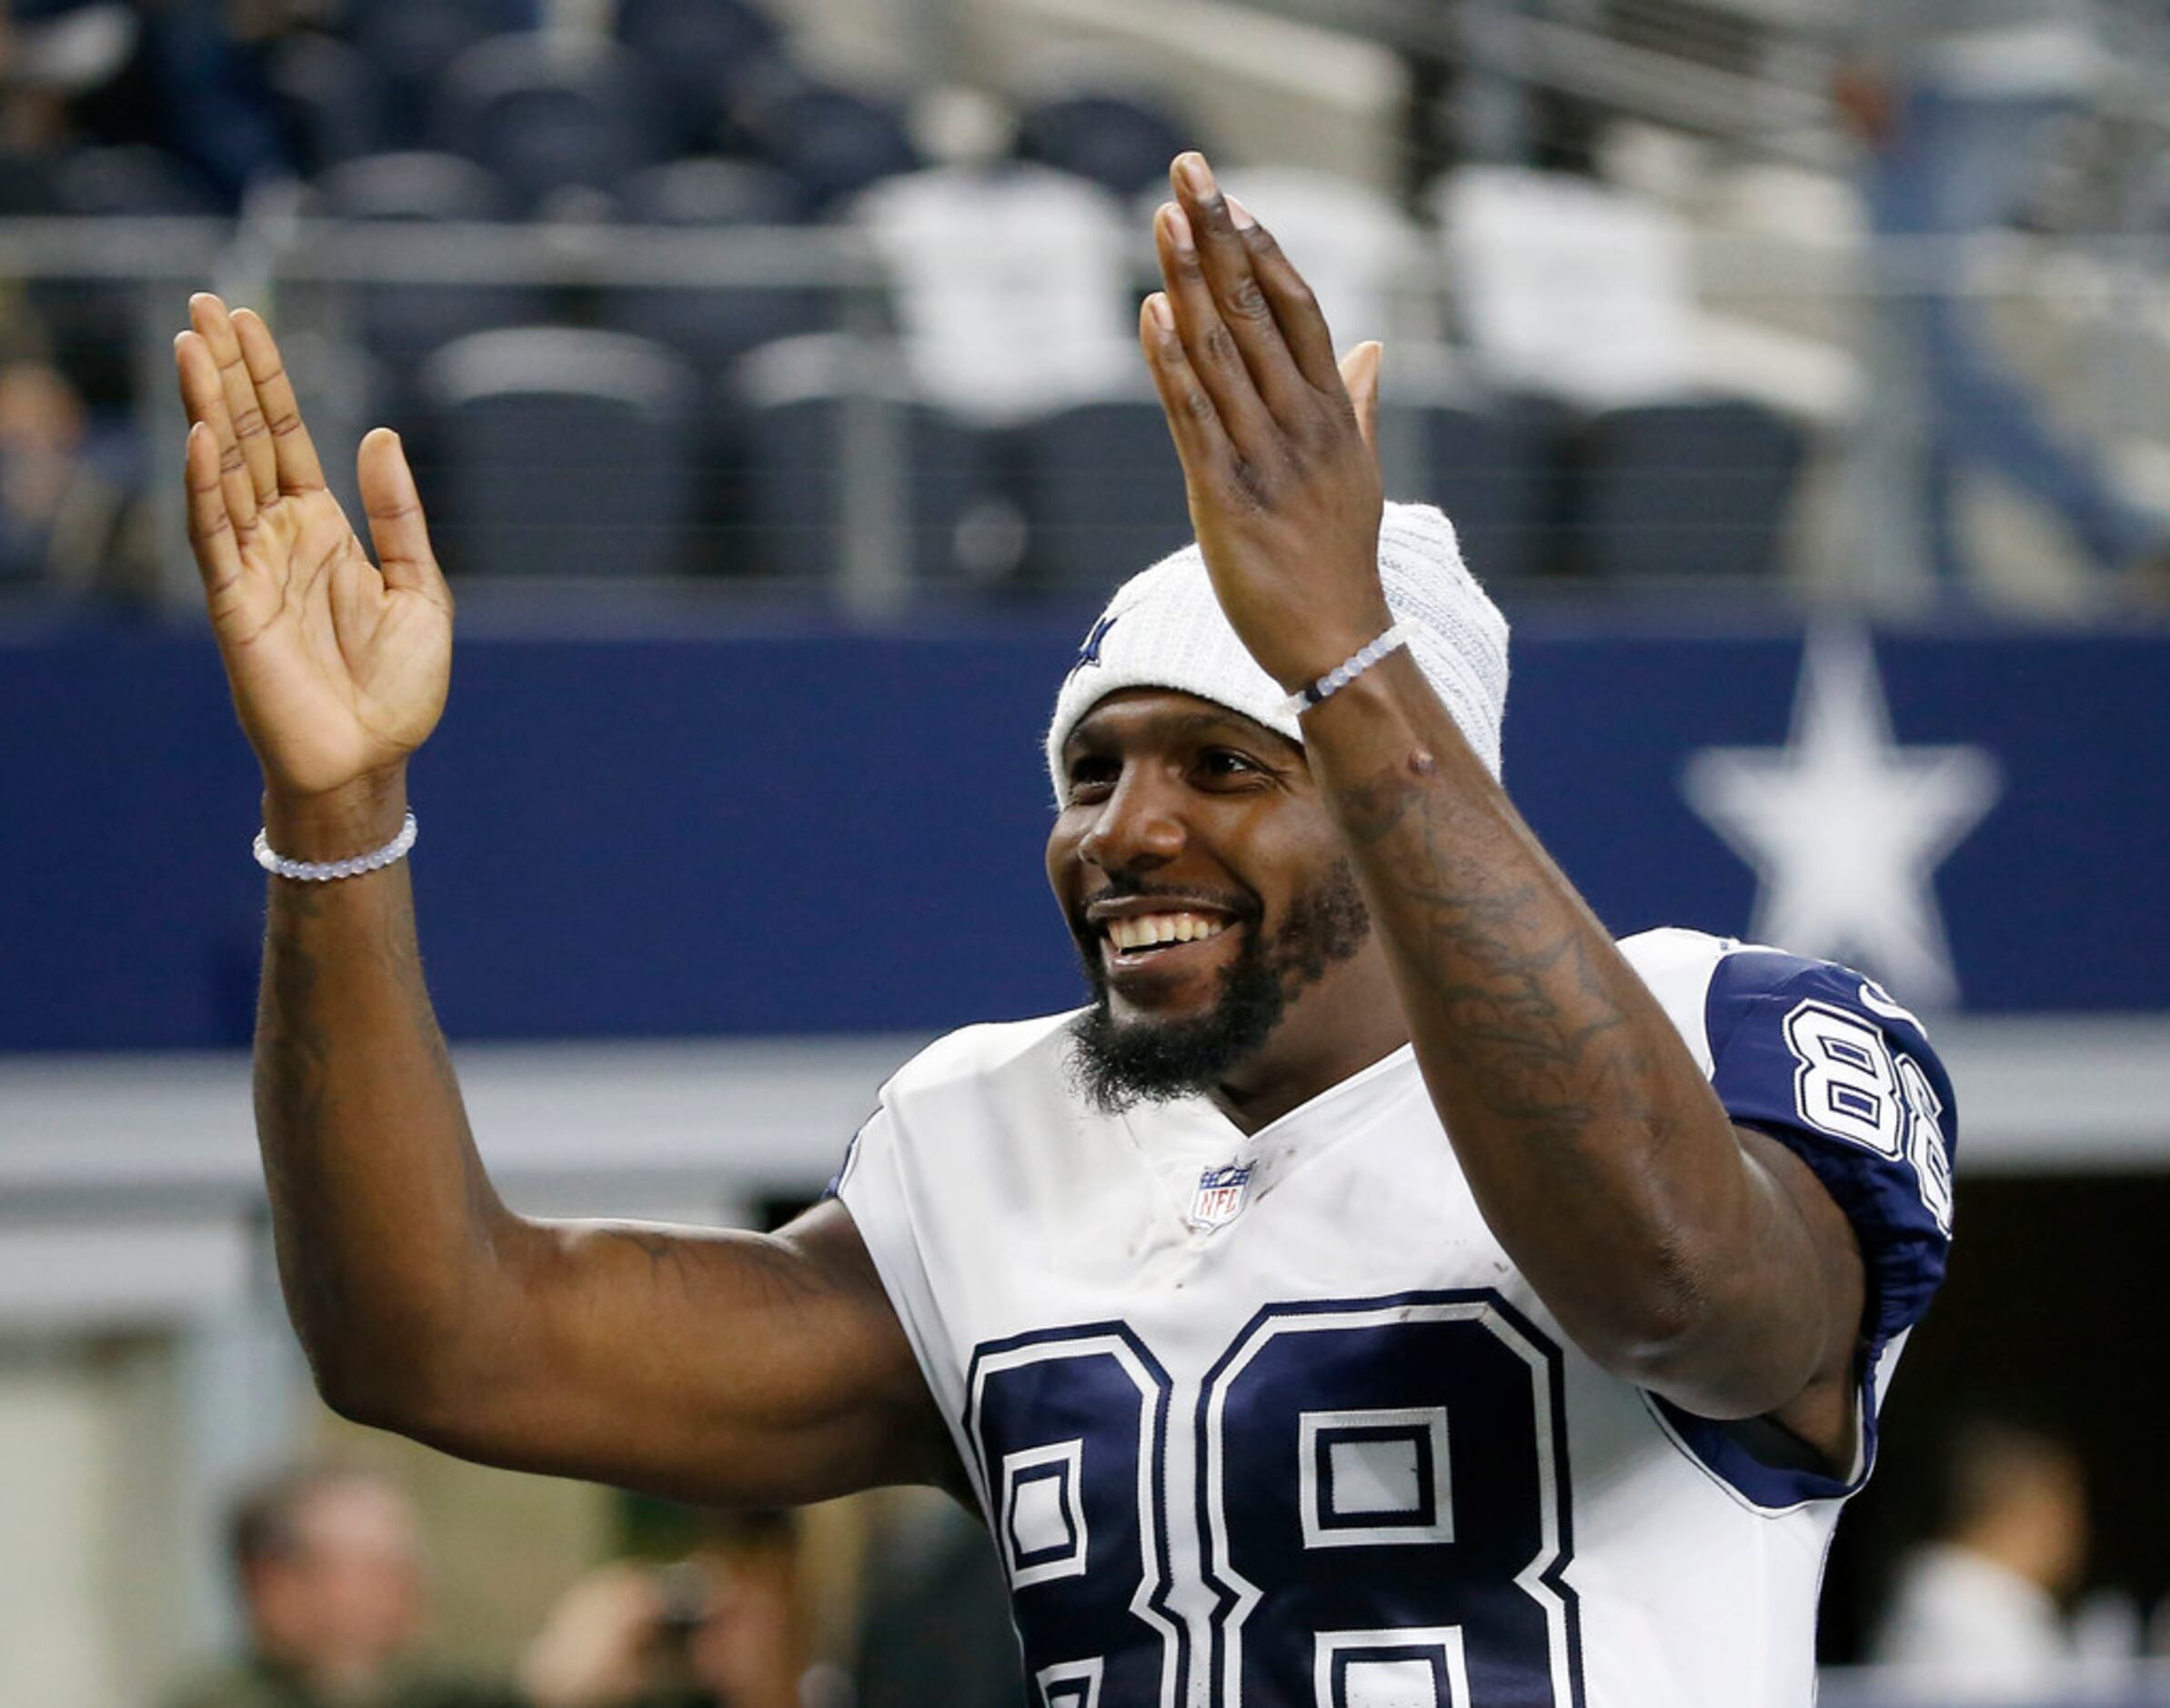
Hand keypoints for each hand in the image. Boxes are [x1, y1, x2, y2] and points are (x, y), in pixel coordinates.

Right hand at [175, 295, 451, 815]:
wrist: (374, 759)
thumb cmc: (398, 687)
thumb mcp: (421, 589)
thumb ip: (400, 515)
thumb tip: (378, 434)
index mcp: (323, 531)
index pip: (283, 438)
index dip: (265, 380)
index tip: (244, 319)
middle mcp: (279, 539)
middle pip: (243, 437)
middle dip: (225, 372)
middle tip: (203, 303)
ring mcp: (252, 568)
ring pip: (221, 472)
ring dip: (205, 408)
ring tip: (191, 343)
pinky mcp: (235, 607)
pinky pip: (214, 537)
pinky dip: (205, 487)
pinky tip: (201, 436)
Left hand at [1139, 152, 1388, 692]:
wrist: (1338, 642)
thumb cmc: (1341, 558)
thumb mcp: (1359, 471)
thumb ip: (1360, 404)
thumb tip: (1373, 348)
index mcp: (1334, 412)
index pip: (1299, 310)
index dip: (1263, 250)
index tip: (1232, 198)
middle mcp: (1303, 424)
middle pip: (1256, 312)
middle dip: (1219, 237)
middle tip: (1188, 170)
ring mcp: (1265, 458)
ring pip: (1222, 353)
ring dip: (1188, 281)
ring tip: (1161, 219)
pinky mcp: (1224, 498)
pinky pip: (1193, 419)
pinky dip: (1171, 363)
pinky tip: (1151, 312)